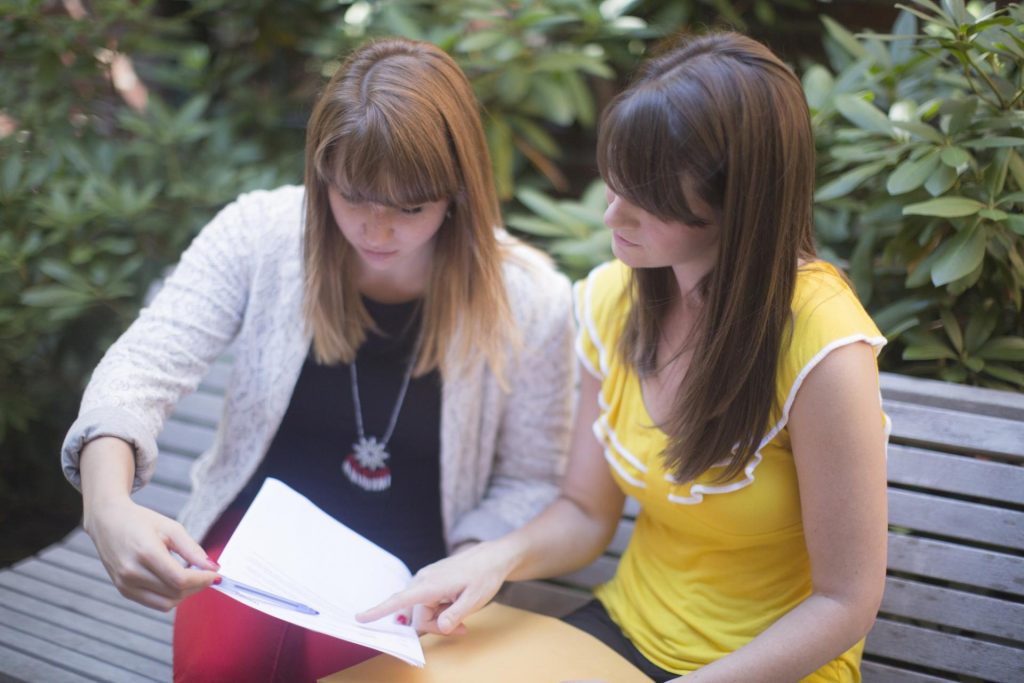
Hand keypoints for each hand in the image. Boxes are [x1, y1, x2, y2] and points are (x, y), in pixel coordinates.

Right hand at [84, 495, 218, 610]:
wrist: (107, 521)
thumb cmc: (140, 521)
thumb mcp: (170, 528)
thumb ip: (192, 549)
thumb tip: (213, 567)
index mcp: (145, 553)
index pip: (180, 579)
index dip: (202, 580)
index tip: (215, 575)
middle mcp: (132, 572)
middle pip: (174, 593)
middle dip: (197, 586)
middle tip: (207, 575)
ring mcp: (124, 584)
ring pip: (165, 603)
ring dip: (185, 595)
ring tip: (193, 578)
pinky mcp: (123, 590)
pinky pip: (153, 603)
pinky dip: (170, 597)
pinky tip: (176, 582)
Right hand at [356, 540, 516, 634]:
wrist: (493, 557)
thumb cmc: (485, 575)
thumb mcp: (475, 599)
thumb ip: (456, 615)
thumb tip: (441, 628)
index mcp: (430, 585)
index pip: (399, 600)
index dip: (378, 610)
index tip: (360, 617)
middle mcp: (423, 580)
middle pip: (417, 616)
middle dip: (435, 627)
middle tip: (461, 629)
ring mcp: (427, 580)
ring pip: (423, 611)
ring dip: (440, 620)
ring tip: (463, 620)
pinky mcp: (431, 581)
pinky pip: (428, 603)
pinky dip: (441, 611)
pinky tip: (456, 608)